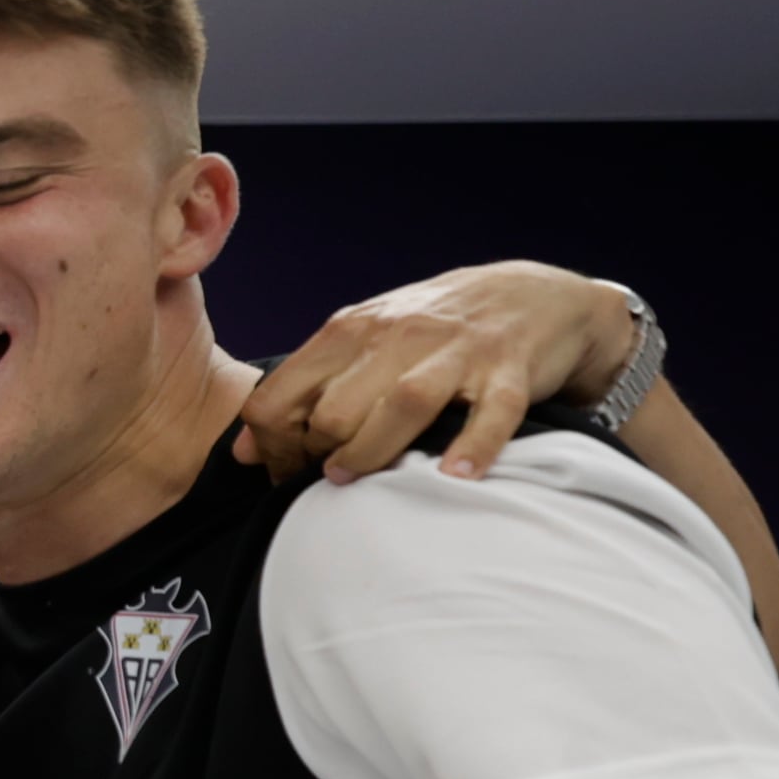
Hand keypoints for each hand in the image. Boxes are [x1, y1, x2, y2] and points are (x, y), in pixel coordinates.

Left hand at [235, 260, 633, 483]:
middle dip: (320, 456)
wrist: (534, 296)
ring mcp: (456, 353)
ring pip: (401, 407)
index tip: (288, 473)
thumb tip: (244, 450)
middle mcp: (399, 337)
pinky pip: (490, 414)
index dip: (271, 448)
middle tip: (331, 478)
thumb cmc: (435, 330)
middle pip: (333, 410)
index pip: (279, 397)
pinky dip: (472, 448)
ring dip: (373, 453)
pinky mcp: (509, 371)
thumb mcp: (361, 345)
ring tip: (363, 482)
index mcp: (350, 331)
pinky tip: (454, 477)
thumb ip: (303, 389)